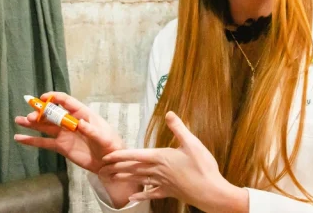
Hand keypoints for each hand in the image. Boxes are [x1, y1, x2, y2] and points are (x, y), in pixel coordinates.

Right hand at [14, 92, 123, 173]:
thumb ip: (91, 131)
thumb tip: (79, 124)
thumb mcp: (103, 137)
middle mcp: (70, 122)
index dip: (54, 98)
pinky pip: (44, 142)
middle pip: (52, 114)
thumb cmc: (110, 145)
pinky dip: (31, 141)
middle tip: (30, 116)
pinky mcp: (60, 147)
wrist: (108, 162)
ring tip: (18, 120)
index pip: (67, 102)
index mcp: (82, 114)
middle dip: (40, 113)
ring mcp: (64, 134)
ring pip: (45, 126)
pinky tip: (19, 138)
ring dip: (32, 123)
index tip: (43, 98)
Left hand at [100, 111, 247, 211]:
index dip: (119, 156)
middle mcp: (157, 171)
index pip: (134, 155)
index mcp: (160, 157)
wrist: (211, 193)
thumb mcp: (192, 143)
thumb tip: (168, 113)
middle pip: (132, 168)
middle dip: (116, 168)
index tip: (106, 157)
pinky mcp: (169, 192)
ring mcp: (162, 183)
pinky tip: (132, 199)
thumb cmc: (202, 167)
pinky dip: (141, 195)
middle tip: (101, 169)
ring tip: (112, 178)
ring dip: (125, 179)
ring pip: (139, 180)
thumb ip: (179, 128)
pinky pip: (152, 193)